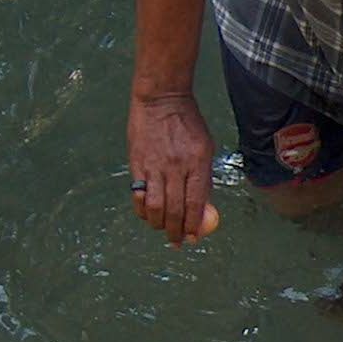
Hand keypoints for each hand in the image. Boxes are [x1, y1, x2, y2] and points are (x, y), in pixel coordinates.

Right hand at [128, 92, 218, 246]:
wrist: (161, 99)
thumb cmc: (188, 123)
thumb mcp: (205, 147)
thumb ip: (203, 176)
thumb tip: (202, 206)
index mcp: (197, 163)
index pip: (196, 203)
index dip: (194, 225)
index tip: (194, 238)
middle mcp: (175, 167)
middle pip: (175, 209)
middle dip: (176, 231)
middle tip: (178, 242)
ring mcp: (154, 166)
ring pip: (154, 206)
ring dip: (158, 224)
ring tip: (162, 230)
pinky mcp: (137, 163)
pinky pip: (138, 193)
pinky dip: (141, 209)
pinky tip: (147, 215)